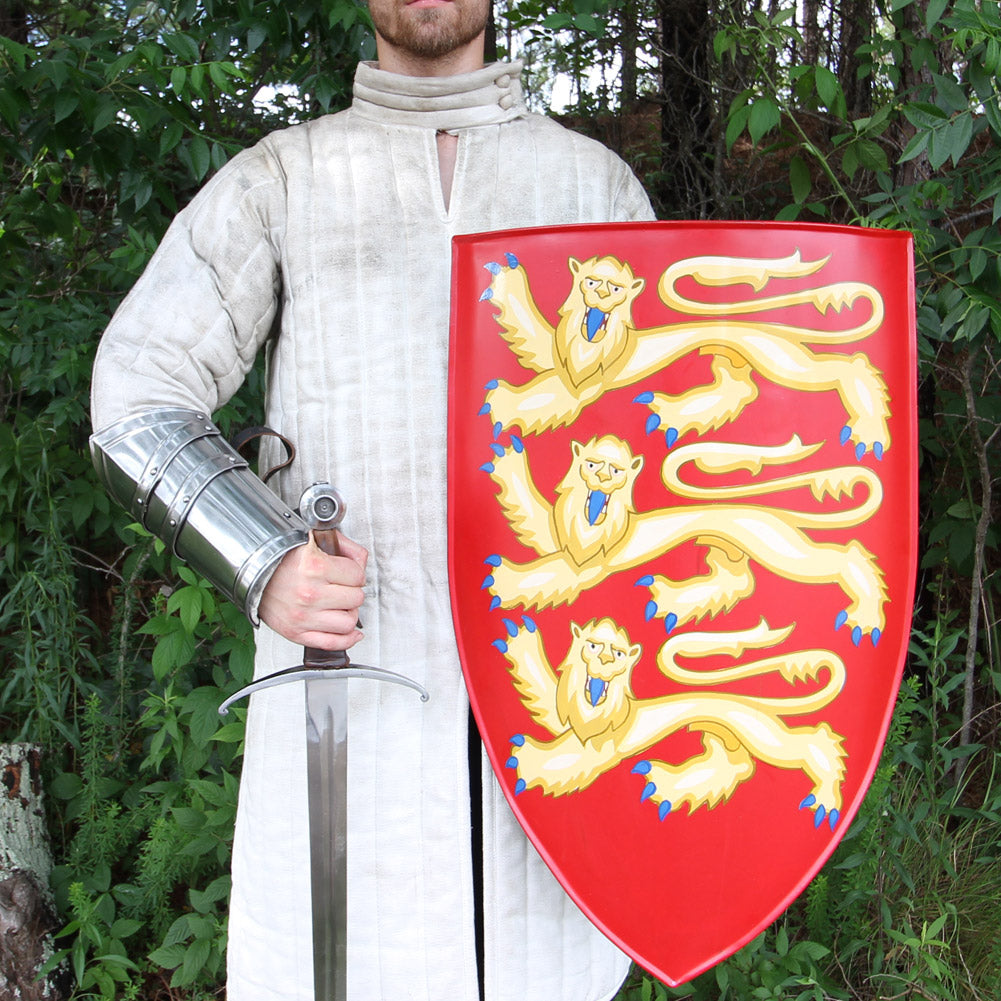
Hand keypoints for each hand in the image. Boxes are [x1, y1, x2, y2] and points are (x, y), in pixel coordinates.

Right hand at [258, 531, 367, 650]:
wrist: (252, 574)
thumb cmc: (281, 558)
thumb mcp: (312, 540)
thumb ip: (343, 545)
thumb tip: (361, 560)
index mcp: (314, 567)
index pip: (358, 575)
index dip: (356, 572)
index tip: (349, 573)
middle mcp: (309, 593)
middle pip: (356, 598)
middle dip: (353, 591)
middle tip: (345, 588)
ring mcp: (303, 616)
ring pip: (349, 622)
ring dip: (349, 614)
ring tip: (341, 606)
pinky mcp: (297, 633)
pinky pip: (332, 643)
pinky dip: (347, 640)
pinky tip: (351, 632)